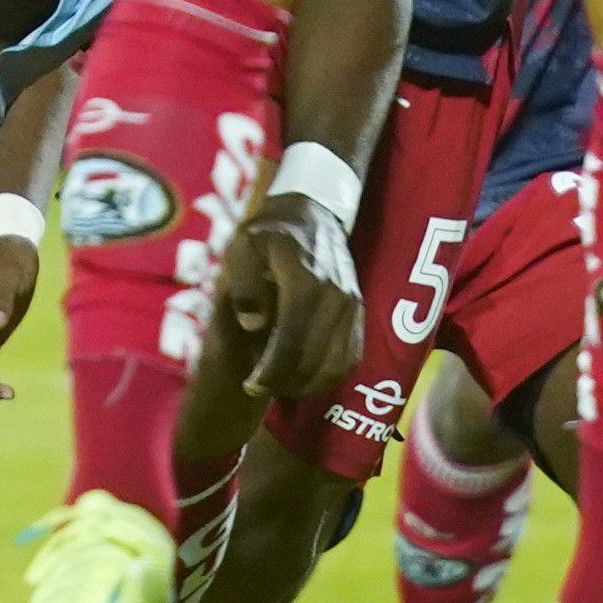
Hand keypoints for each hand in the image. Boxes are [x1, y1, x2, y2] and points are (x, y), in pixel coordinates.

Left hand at [211, 195, 363, 400]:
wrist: (312, 213)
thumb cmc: (271, 231)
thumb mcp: (244, 246)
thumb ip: (243, 284)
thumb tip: (252, 325)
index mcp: (305, 282)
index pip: (291, 342)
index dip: (271, 371)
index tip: (251, 385)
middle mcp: (335, 298)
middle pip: (314, 359)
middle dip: (285, 383)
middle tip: (258, 389)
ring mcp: (352, 306)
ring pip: (336, 363)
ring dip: (308, 384)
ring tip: (279, 387)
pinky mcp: (359, 312)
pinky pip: (350, 355)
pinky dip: (329, 375)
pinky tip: (305, 379)